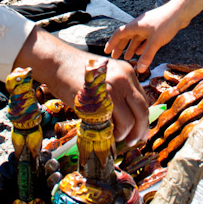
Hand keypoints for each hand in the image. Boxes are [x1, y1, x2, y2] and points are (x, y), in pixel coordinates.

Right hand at [18, 30, 149, 143]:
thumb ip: (119, 90)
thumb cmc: (78, 71)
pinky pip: (111, 123)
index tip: (141, 132)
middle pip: (141, 111)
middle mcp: (124, 79)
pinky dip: (109, 133)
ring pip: (128, 121)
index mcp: (128, 72)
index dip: (144, 119)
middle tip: (134, 141)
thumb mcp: (106, 75)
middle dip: (140, 131)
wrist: (58, 62)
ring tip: (115, 137)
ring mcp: (112, 90)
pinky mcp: (99, 101)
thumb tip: (129, 117)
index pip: (143, 100)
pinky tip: (104, 133)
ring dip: (123, 134)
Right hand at [106, 0, 189, 72]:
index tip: (107, 51)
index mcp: (135, 26)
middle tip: (115, 57)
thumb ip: (147, 56)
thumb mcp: (155, 42)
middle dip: (120, 47)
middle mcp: (139, 25)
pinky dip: (142, 45)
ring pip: (136, 38)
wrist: (180, 11)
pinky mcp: (155, 28)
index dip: (112, 43)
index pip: (119, 34)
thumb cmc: (166, 24)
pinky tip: (141, 52)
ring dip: (132, 47)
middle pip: (126, 37)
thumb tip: (139, 70)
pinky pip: (145, 38)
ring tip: (128, 57)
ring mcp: (147, 26)